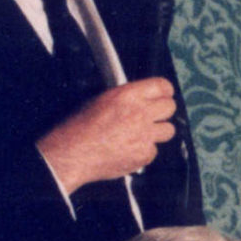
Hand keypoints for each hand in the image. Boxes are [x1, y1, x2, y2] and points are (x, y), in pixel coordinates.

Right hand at [37, 77, 175, 190]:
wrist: (70, 154)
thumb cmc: (78, 127)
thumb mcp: (99, 100)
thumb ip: (126, 98)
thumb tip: (141, 99)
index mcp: (128, 95)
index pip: (162, 86)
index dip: (164, 92)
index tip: (163, 96)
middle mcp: (140, 113)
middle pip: (170, 107)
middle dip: (162, 112)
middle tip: (152, 117)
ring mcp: (146, 135)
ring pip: (168, 130)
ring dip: (157, 132)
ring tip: (139, 135)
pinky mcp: (145, 154)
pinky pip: (153, 150)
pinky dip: (144, 151)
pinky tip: (127, 150)